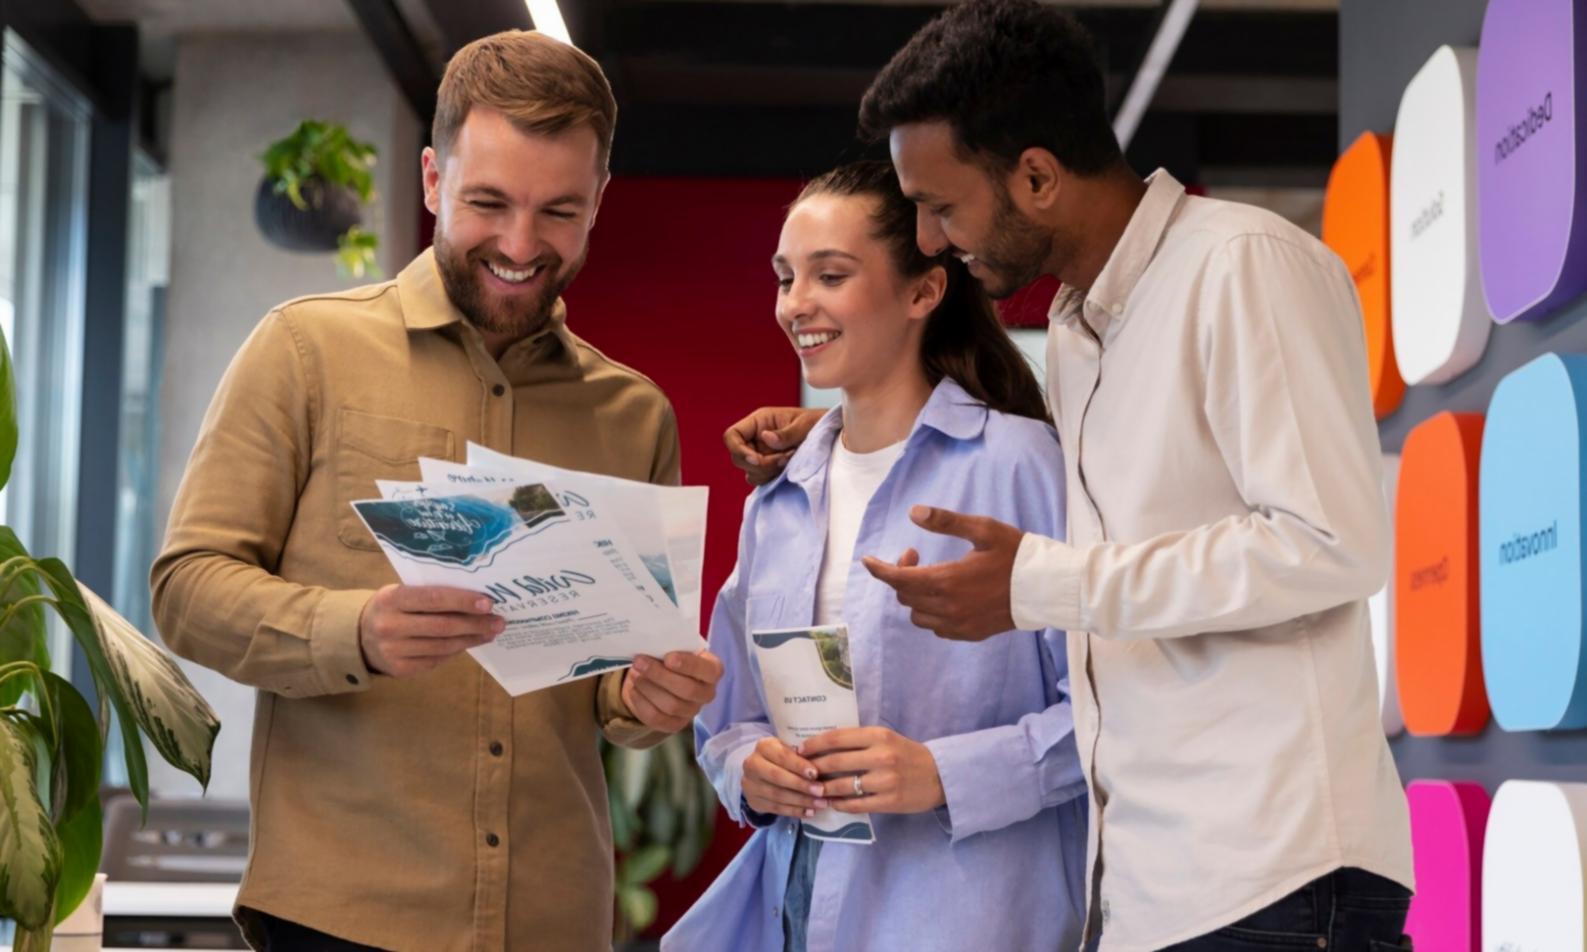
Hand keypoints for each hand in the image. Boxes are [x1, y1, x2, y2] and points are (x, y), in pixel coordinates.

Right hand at [358, 584, 503, 677]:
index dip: (463, 601)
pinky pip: (437, 659)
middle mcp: (390, 626)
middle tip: (498, 621)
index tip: (488, 603)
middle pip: (443, 626)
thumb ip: (430, 594)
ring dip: (471, 639)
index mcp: (391, 599)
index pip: (433, 599)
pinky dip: (456, 651)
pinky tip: (470, 642)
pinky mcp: (400, 669)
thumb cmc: (391, 608)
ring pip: (443, 646)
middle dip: (475, 624)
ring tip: (490, 632)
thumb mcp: (401, 593)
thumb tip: (475, 599)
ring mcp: (394, 651)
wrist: (359, 636)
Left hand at [621, 649, 723, 732]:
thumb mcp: (675, 646)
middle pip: (687, 690)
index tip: (668, 657)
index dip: (689, 665)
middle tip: (639, 662)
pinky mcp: (674, 724)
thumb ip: (670, 645)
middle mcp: (707, 693)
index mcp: (713, 670)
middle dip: (660, 675)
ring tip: (635, 674)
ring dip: (649, 688)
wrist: (662, 675)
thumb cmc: (671, 655)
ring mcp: (691, 711)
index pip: (709, 671)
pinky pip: (657, 718)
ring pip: (671, 706)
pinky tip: (633, 689)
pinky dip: (642, 702)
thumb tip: (652, 646)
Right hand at [723, 407, 823, 485]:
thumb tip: (766, 438)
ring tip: (790, 460)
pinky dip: (773, 478)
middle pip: (737, 458)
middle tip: (784, 460)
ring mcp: (762, 454)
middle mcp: (756, 438)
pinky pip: (761, 480)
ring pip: (750, 472)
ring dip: (768, 472)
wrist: (831, 436)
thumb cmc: (819, 423)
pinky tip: (789, 468)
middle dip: (760, 464)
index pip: (732, 436)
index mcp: (759, 422)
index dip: (738, 449)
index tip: (757, 459)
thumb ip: (786, 433)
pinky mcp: (770, 468)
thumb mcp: (806, 424)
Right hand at [742, 736, 827, 818]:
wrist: (760, 772)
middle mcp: (752, 764)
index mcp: (764, 746)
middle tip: (821, 791)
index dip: (798, 765)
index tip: (815, 773)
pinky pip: (776, 808)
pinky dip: (795, 811)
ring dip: (801, 801)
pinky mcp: (754, 801)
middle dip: (801, 785)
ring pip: (777, 795)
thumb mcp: (788, 749)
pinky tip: (809, 812)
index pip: (781, 756)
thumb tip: (823, 764)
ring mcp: (750, 784)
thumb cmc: (782, 758)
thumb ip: (801, 755)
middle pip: (777, 776)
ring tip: (820, 803)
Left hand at [801, 727, 944, 814]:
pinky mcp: (888, 801)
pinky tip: (831, 803)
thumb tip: (823, 746)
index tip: (800, 750)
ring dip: (822, 789)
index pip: (837, 738)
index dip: (814, 744)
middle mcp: (880, 756)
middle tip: (800, 773)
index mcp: (878, 735)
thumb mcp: (886, 738)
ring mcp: (885, 780)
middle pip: (835, 762)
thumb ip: (859, 741)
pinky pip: (855, 804)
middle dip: (812, 769)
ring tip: (811, 790)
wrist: (940, 776)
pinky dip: (839, 804)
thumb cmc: (908, 754)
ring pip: (842, 786)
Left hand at [861, 505, 1024, 640]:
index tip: (867, 560)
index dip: (878, 570)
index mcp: (947, 581)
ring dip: (915, 596)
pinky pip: (937, 628)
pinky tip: (945, 597)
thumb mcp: (982, 529)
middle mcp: (948, 607)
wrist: (1044, 587)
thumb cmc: (1015, 554)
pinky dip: (931, 612)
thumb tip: (914, 512)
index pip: (898, 579)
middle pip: (905, 596)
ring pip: (918, 615)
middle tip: (915, 555)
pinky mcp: (969, 634)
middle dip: (902, 574)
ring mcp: (958, 624)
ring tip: (931, 577)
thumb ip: (946, 521)